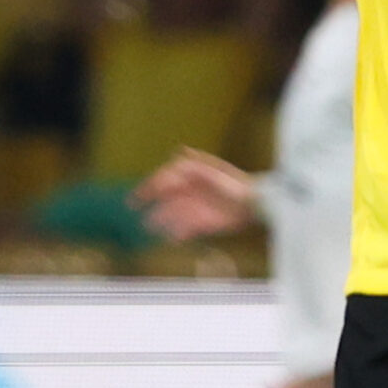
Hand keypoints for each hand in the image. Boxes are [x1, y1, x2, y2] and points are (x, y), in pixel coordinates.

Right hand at [130, 147, 257, 240]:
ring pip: (171, 213)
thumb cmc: (236, 183)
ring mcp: (195, 207)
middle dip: (149, 198)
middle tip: (132, 205)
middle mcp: (191, 191)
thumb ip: (196, 165)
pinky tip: (172, 238)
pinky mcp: (202, 223)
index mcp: (192, 175)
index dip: (152, 183)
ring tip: (148, 225)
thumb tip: (181, 150)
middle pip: (165, 195)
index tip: (143, 191)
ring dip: (159, 218)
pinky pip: (184, 228)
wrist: (256, 203)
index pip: (166, 177)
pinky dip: (177, 233)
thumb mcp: (214, 172)